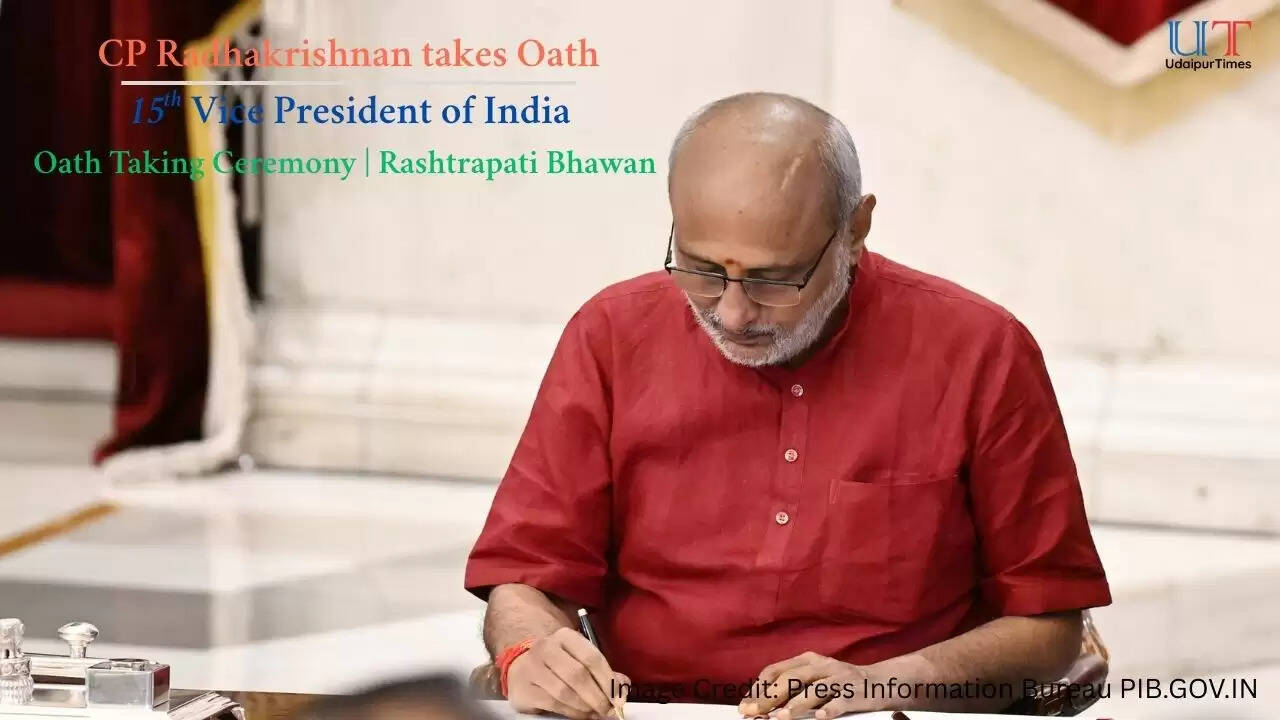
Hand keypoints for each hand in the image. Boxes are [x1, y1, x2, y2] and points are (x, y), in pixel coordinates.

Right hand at [506, 627, 628, 718]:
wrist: (521, 668)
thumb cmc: (557, 665)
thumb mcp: (579, 660)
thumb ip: (601, 672)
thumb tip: (622, 686)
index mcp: (565, 637)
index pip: (591, 657)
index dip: (608, 680)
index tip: (619, 699)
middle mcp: (546, 647)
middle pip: (578, 675)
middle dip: (597, 697)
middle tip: (608, 710)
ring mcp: (532, 667)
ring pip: (564, 692)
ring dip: (585, 707)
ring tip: (595, 714)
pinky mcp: (523, 688)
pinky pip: (552, 703)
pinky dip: (570, 712)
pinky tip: (580, 714)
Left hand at [738, 652, 879, 718]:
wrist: (879, 681)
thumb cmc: (837, 683)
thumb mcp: (813, 678)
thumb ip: (791, 687)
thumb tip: (761, 703)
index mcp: (807, 660)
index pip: (776, 670)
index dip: (759, 687)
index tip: (746, 704)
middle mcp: (821, 666)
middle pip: (792, 679)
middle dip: (771, 697)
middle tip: (755, 712)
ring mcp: (839, 679)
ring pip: (814, 690)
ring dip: (796, 704)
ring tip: (781, 718)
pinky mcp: (854, 694)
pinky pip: (840, 702)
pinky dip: (829, 709)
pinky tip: (820, 717)